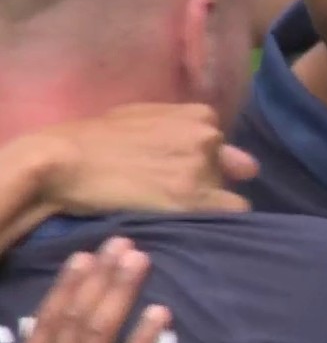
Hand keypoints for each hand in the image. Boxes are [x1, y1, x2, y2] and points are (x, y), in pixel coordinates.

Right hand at [0, 238, 168, 342]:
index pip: (50, 320)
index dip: (68, 286)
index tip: (84, 257)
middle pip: (80, 315)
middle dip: (102, 277)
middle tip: (122, 244)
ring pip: (102, 330)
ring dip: (122, 292)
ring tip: (139, 261)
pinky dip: (145, 337)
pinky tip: (161, 312)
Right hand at [40, 104, 258, 214]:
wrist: (65, 160)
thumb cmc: (97, 138)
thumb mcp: (148, 118)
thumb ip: (189, 132)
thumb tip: (245, 165)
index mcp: (201, 116)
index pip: (224, 148)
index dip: (208, 165)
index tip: (184, 176)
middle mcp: (208, 139)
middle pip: (229, 172)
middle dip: (209, 185)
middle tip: (172, 195)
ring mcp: (202, 169)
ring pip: (228, 197)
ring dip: (207, 207)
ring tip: (171, 211)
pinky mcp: (190, 200)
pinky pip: (229, 217)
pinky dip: (217, 224)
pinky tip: (190, 226)